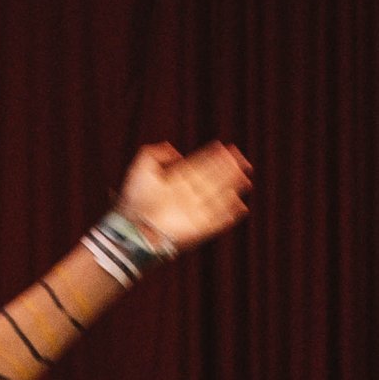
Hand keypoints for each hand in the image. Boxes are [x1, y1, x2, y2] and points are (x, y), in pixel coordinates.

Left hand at [115, 141, 252, 257]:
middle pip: (212, 180)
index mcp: (176, 181)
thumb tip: (175, 150)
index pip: (199, 166)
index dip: (213, 157)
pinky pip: (217, 222)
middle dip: (228, 170)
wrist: (133, 228)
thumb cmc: (135, 199)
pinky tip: (240, 207)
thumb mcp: (141, 167)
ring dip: (231, 188)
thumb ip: (155, 152)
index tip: (227, 149)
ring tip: (245, 178)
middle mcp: (187, 196)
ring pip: (218, 198)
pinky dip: (228, 216)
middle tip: (242, 160)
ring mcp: (193, 213)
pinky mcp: (198, 230)